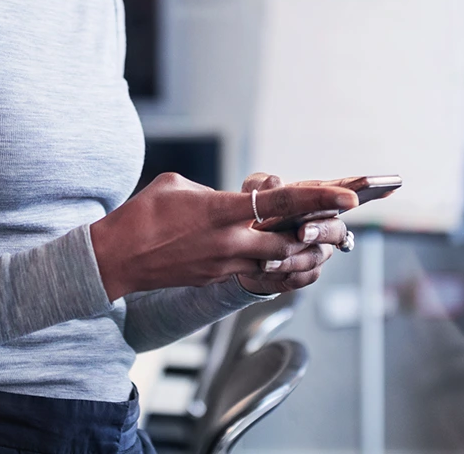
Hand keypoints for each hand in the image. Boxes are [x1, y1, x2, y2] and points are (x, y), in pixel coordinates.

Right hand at [90, 172, 357, 299]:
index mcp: (220, 210)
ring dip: (305, 254)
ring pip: (280, 265)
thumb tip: (238, 199)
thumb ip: (216, 190)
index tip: (348, 196)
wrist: (116, 257)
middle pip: (292, 242)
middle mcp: (229, 242)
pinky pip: (259, 277)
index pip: (281, 203)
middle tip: (342, 224)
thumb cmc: (142, 213)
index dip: (319, 198)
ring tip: (326, 243)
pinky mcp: (216, 280)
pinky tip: (293, 262)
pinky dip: (281, 269)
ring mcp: (224, 265)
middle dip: (321, 233)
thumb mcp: (178, 184)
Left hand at [235, 172, 349, 295]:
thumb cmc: (254, 210)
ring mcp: (317, 250)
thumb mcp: (254, 192)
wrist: (239, 246)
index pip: (339, 190)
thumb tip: (275, 183)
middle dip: (322, 231)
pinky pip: (301, 276)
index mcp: (313, 198)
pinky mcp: (305, 273)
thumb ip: (263, 184)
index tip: (365, 191)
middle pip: (336, 229)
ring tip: (269, 257)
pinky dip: (284, 272)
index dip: (356, 188)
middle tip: (302, 232)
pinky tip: (266, 267)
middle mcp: (322, 224)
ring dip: (294, 257)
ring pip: (317, 256)